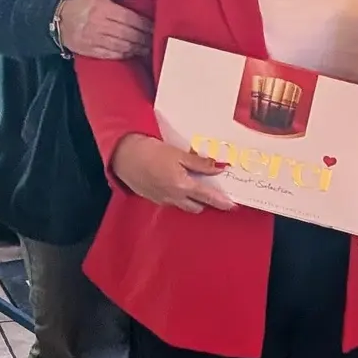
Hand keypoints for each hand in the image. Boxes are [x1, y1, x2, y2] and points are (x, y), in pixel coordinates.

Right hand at [58, 0, 151, 59]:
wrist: (58, 21)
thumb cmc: (81, 5)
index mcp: (102, 9)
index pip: (129, 18)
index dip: (144, 24)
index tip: (154, 26)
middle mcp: (99, 25)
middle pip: (127, 33)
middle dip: (143, 38)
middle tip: (154, 39)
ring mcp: (95, 39)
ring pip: (121, 45)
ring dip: (137, 48)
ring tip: (148, 48)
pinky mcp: (91, 50)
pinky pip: (112, 54)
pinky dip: (124, 54)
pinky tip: (133, 53)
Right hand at [110, 135, 237, 213]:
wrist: (124, 156)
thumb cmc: (151, 151)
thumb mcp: (178, 154)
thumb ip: (200, 163)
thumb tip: (219, 168)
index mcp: (182, 186)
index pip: (208, 197)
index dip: (221, 202)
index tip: (233, 205)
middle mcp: (173, 197)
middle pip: (197, 206)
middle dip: (207, 202)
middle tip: (214, 191)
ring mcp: (162, 200)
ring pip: (184, 205)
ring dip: (192, 200)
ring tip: (196, 187)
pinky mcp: (153, 198)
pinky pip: (172, 202)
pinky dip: (179, 196)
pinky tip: (177, 184)